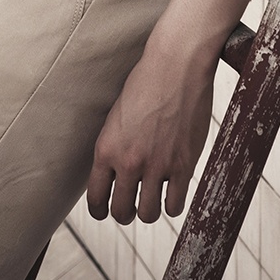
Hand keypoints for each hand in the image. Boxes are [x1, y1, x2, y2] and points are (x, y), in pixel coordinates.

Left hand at [87, 36, 213, 224]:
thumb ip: (114, 148)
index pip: (96, 199)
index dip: (100, 210)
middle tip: (132, 205)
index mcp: (106, 148)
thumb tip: (114, 176)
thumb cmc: (145, 83)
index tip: (106, 210)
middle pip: (122, 213)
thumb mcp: (117, 116)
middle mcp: (129, 161)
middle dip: (125, 212)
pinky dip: (173, 203)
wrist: (175, 64)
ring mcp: (157, 165)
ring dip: (150, 210)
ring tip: (153, 199)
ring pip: (148, 215)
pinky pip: (175, 205)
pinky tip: (172, 192)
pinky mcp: (183, 165)